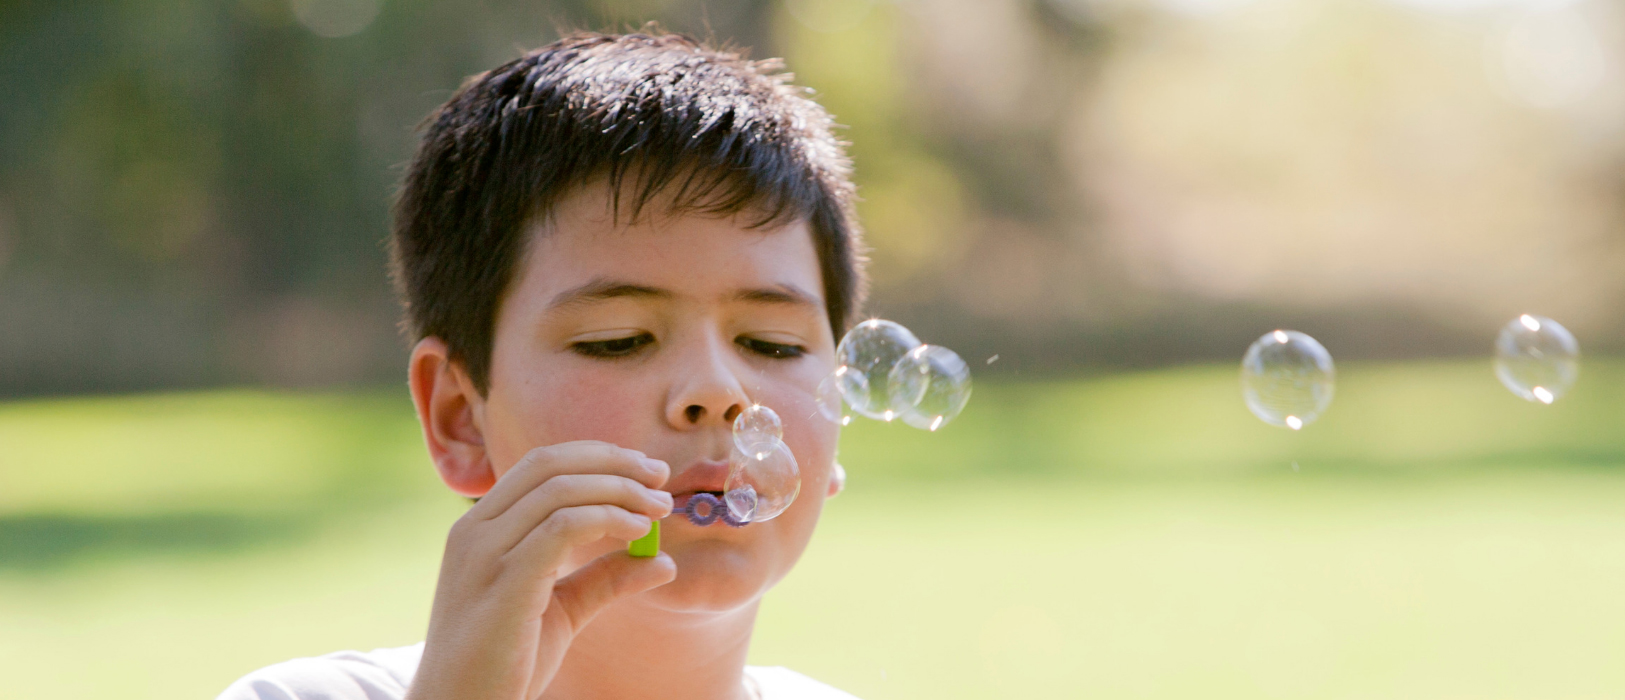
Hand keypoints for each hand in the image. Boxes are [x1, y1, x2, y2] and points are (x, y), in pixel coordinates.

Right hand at [406, 441, 675, 699]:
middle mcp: (475, 530)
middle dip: (613, 461)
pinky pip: (560, 528)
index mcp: (481, 527)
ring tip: (658, 508)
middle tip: (661, 477)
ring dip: (619, 490)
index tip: (647, 471)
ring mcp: (483, 553)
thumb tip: (662, 560)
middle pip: (550, 464)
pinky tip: (637, 531)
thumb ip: (604, 579)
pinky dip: (605, 518)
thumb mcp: (563, 611)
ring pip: (560, 490)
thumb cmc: (503, 663)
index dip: (599, 457)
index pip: (542, 464)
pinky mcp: (502, 581)